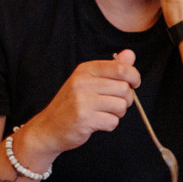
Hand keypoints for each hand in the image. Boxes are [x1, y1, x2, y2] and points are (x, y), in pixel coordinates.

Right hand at [18, 51, 139, 168]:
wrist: (48, 127)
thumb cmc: (71, 104)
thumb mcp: (88, 81)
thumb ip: (111, 68)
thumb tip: (130, 54)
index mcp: (85, 70)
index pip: (121, 68)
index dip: (134, 77)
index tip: (132, 84)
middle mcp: (82, 82)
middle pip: (124, 89)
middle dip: (125, 99)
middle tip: (112, 104)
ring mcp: (81, 100)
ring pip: (121, 106)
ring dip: (117, 114)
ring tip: (102, 113)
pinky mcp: (84, 118)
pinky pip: (112, 122)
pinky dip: (108, 125)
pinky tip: (96, 123)